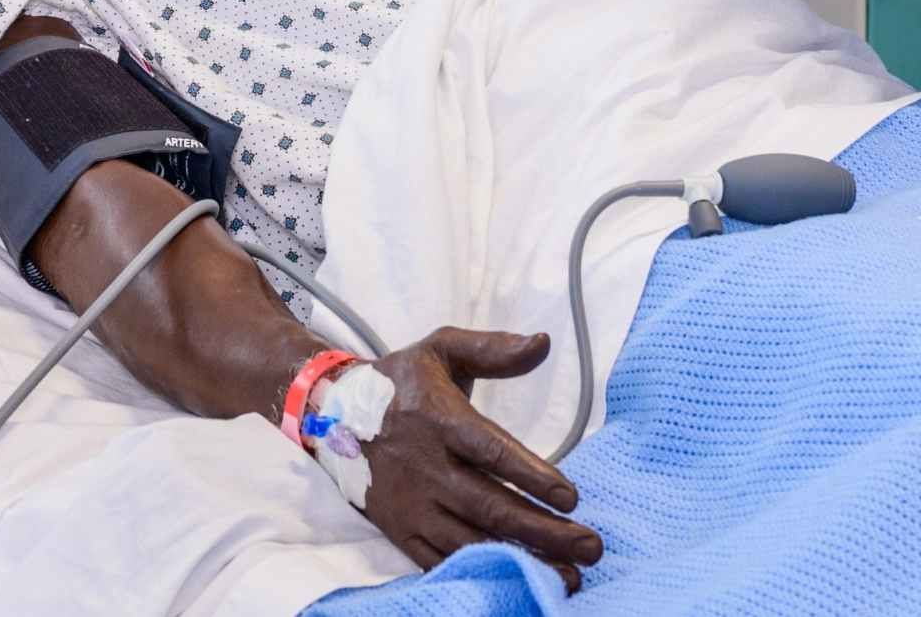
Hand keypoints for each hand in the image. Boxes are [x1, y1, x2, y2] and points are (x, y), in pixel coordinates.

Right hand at [338, 329, 600, 585]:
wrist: (330, 415)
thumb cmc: (400, 380)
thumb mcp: (443, 348)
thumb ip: (495, 348)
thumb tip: (544, 342)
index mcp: (440, 420)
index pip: (491, 452)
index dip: (532, 476)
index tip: (572, 497)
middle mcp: (426, 468)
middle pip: (490, 507)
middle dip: (544, 531)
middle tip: (591, 546)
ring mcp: (412, 505)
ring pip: (471, 541)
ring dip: (522, 559)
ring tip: (569, 575)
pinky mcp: (400, 530)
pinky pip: (441, 560)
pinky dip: (480, 572)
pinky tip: (517, 579)